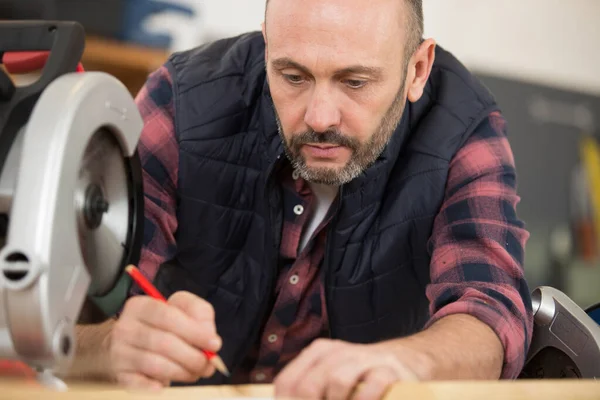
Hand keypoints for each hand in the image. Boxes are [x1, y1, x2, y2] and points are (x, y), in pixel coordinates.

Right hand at [107, 291, 221, 389]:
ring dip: (182, 372)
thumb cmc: (164, 326)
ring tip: (195, 373)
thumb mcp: (183, 311)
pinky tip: (164, 385)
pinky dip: (154, 386)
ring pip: (155, 364)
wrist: (131, 345)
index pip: (168, 316)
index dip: (195, 331)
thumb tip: (210, 339)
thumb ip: (200, 315)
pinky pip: (138, 384)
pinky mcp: (119, 374)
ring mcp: (119, 351)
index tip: (215, 344)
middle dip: (193, 356)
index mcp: (141, 306)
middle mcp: (125, 327)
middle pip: (163, 342)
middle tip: (208, 365)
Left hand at [274, 339, 418, 399]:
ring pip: (338, 381)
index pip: (287, 383)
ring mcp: (365, 359)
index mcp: (318, 353)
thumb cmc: (361, 378)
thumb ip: (310, 390)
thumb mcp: (331, 378)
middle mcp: (338, 353)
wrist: (405, 361)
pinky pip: (373, 384)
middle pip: (309, 385)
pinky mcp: (389, 369)